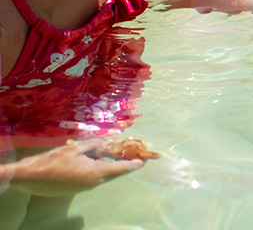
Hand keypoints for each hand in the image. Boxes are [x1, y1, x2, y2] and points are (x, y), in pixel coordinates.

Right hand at [8, 140, 142, 196]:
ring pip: (104, 174)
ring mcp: (85, 187)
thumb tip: (108, 141)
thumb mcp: (74, 148)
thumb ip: (93, 145)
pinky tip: (97, 158)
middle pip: (114, 172)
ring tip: (116, 153)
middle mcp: (93, 182)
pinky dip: (99, 168)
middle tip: (134, 154)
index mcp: (95, 173)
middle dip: (124, 163)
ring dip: (111, 164)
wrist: (29, 177)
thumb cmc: (52, 161)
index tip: (145, 160)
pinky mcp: (77, 188)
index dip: (134, 164)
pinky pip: (94, 177)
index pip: (121, 168)